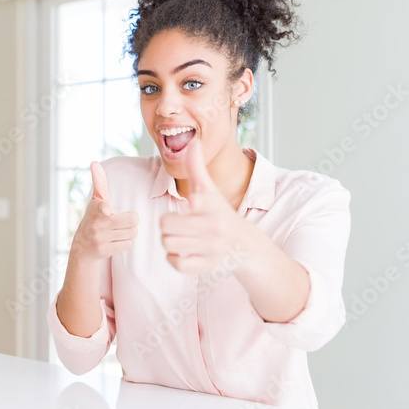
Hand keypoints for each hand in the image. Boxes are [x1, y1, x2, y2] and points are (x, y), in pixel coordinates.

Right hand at [70, 161, 139, 261]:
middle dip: (131, 220)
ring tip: (117, 230)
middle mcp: (97, 224)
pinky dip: (125, 243)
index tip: (107, 210)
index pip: (102, 207)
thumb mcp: (96, 199)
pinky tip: (115, 240)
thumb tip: (94, 162)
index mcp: (96, 208)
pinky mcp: (105, 251)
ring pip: (132, 233)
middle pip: (133, 220)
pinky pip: (128, 245)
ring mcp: (100, 239)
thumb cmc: (94, 217)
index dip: (105, 208)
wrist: (83, 246)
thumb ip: (99, 182)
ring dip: (128, 231)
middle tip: (121, 220)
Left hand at [160, 140, 244, 272]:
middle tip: (179, 224)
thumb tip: (193, 141)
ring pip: (167, 243)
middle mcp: (213, 228)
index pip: (199, 202)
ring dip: (169, 240)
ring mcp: (210, 249)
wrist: (243, 245)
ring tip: (181, 237)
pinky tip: (184, 251)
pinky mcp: (205, 266)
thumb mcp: (210, 190)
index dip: (194, 203)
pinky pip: (175, 262)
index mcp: (213, 207)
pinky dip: (174, 258)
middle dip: (167, 224)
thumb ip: (197, 168)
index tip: (194, 204)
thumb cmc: (219, 213)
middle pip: (165, 225)